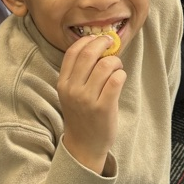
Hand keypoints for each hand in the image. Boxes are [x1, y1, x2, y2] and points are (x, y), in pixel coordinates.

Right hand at [58, 34, 125, 173]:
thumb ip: (78, 73)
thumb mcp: (70, 94)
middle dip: (103, 43)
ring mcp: (87, 99)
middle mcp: (72, 90)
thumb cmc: (81, 116)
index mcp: (63, 84)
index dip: (87, 40)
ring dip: (115, 62)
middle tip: (111, 43)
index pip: (72, 52)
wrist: (84, 145)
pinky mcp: (103, 107)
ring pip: (105, 65)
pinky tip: (120, 78)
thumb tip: (97, 47)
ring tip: (117, 68)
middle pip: (89, 54)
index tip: (98, 38)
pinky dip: (121, 75)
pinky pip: (116, 80)